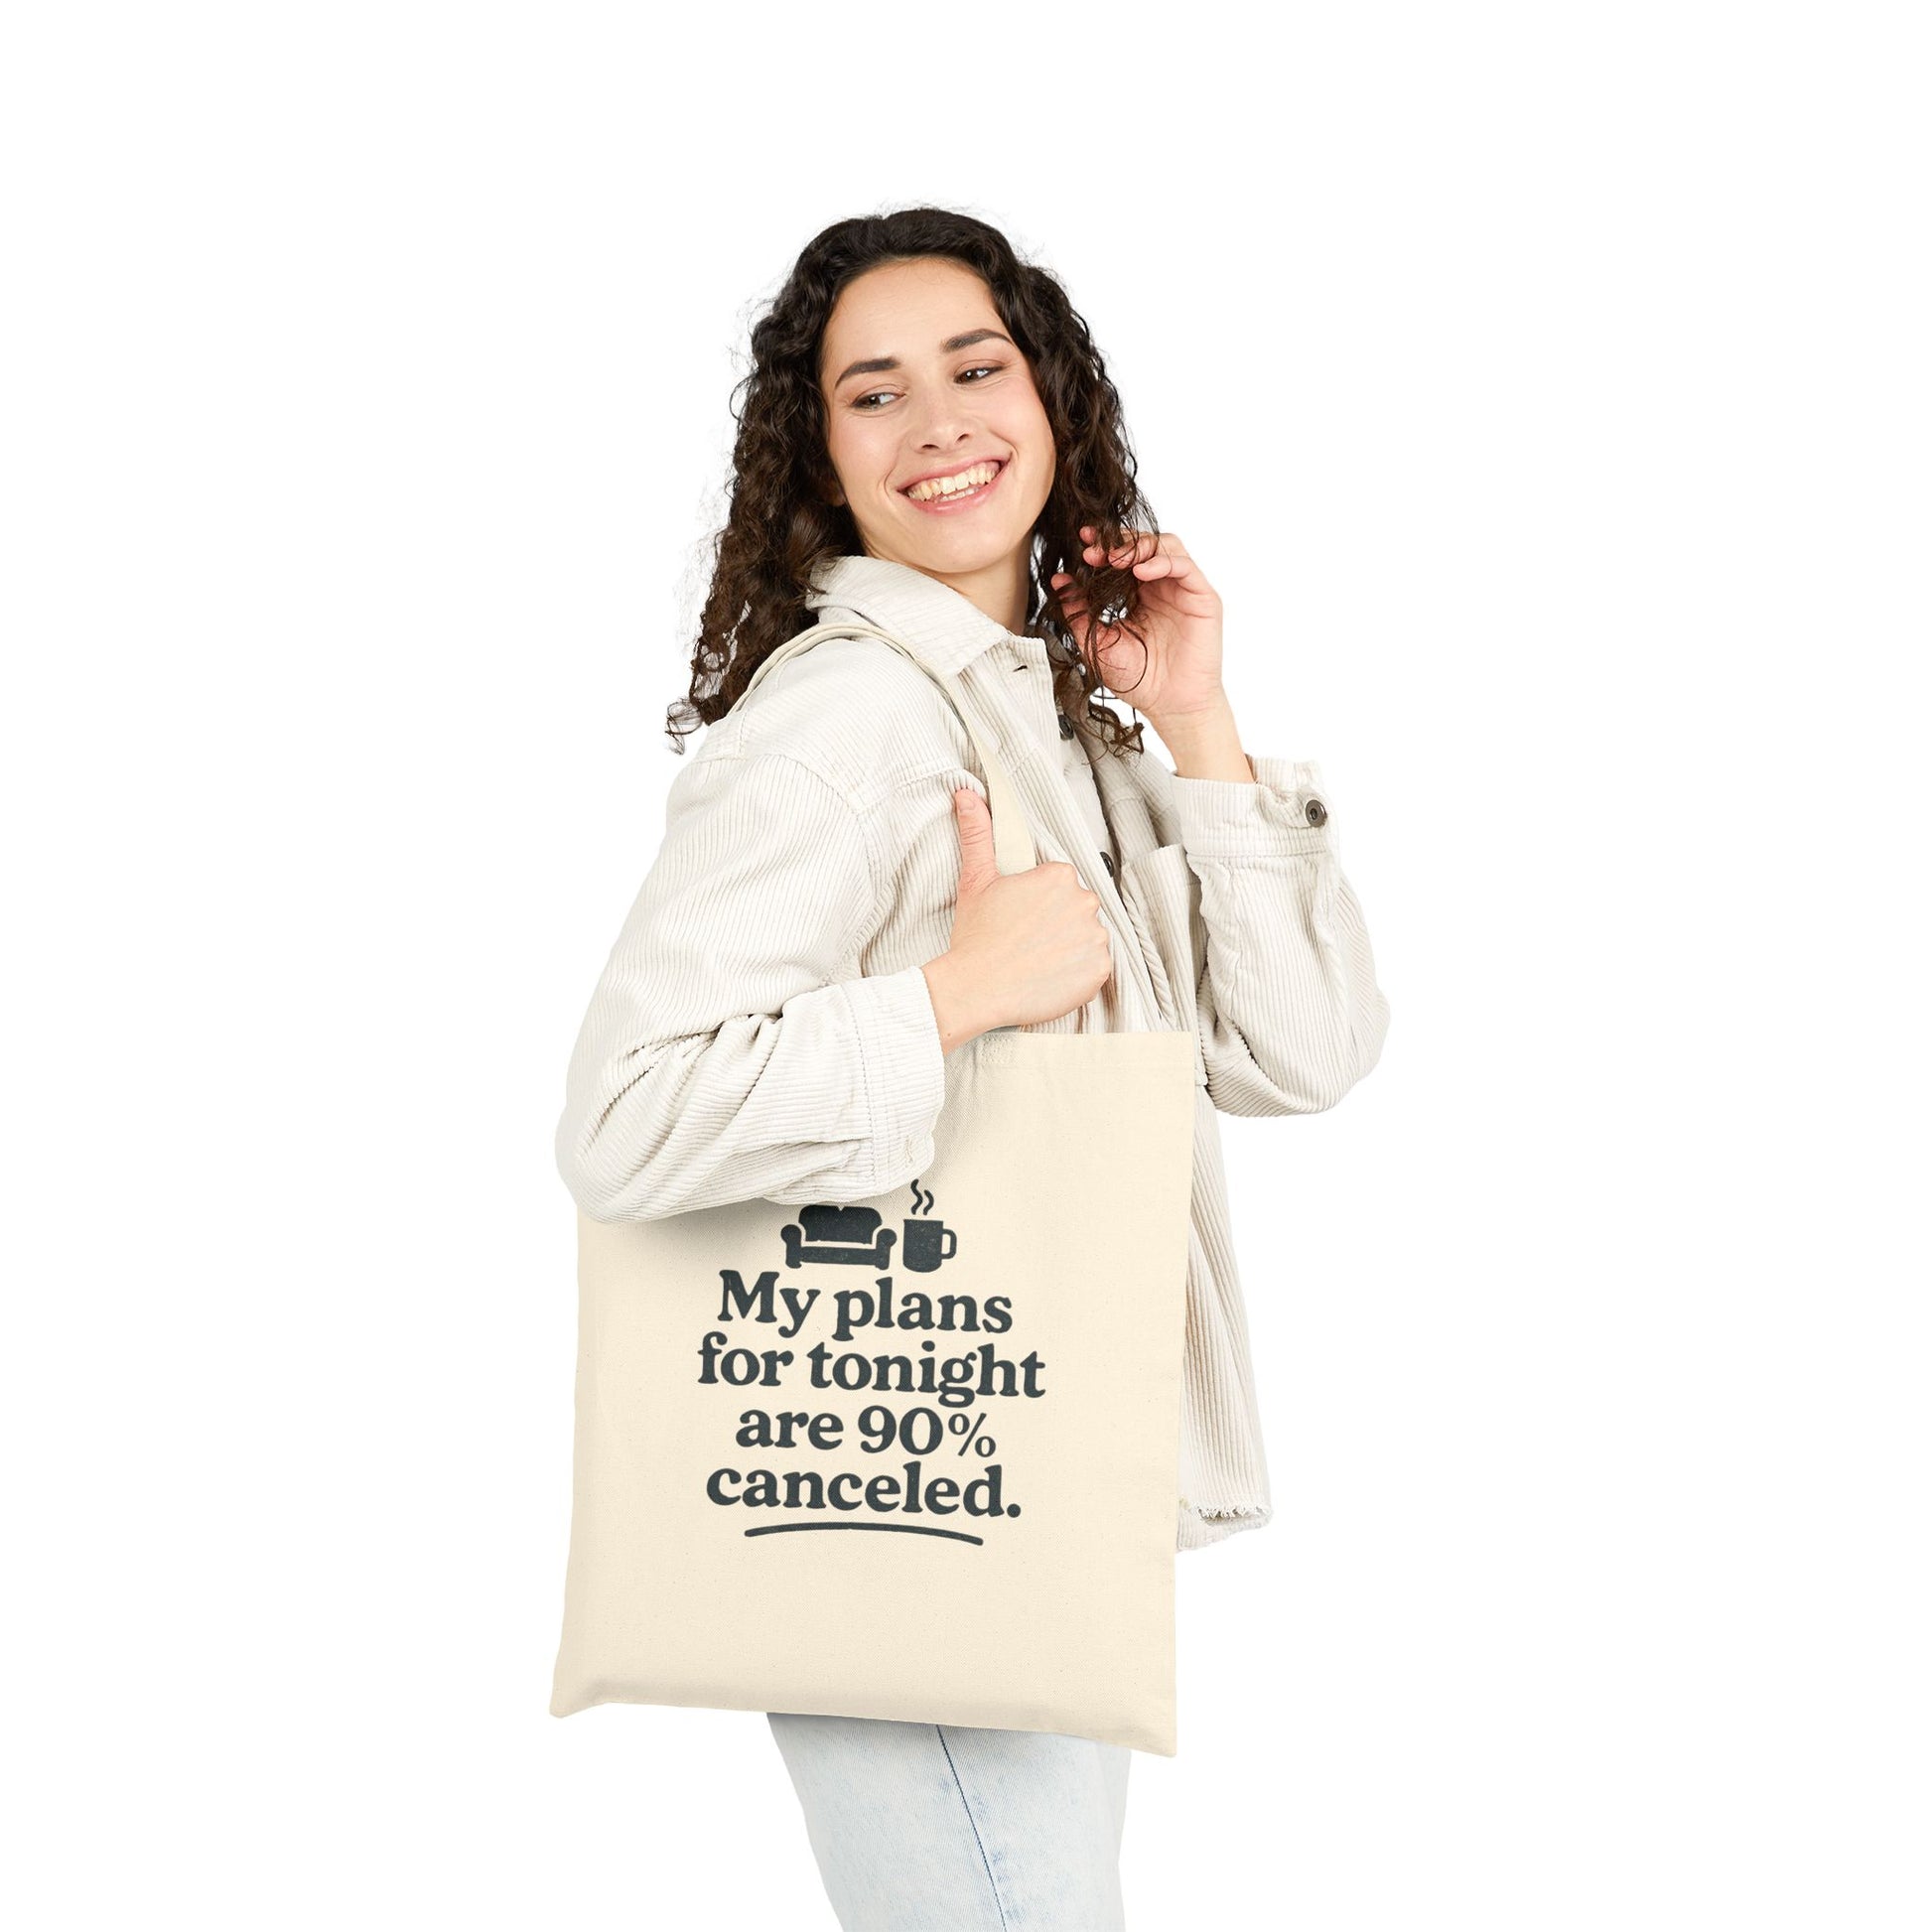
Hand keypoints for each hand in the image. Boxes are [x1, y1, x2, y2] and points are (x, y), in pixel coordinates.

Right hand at [922, 786, 1112, 1041]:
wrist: (976, 989)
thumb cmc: (976, 937)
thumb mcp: (975, 880)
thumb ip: (978, 834)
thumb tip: (966, 795)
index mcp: (1059, 876)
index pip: (1060, 885)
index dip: (1039, 903)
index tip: (1021, 918)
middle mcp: (1084, 901)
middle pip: (1077, 909)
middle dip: (1058, 922)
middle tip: (1027, 941)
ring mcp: (1095, 937)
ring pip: (1088, 937)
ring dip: (1070, 947)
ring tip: (1037, 960)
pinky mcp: (1099, 971)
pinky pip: (1096, 967)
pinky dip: (1079, 973)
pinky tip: (1051, 975)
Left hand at [1049, 527, 1227, 722]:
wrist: (1170, 706)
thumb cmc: (1139, 679)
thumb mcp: (1098, 642)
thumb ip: (1079, 612)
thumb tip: (1059, 582)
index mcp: (1138, 594)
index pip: (1122, 557)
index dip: (1103, 545)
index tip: (1081, 544)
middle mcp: (1161, 587)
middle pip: (1143, 544)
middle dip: (1116, 541)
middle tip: (1092, 550)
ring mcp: (1183, 590)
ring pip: (1166, 546)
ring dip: (1139, 546)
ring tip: (1114, 559)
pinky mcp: (1202, 598)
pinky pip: (1184, 566)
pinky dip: (1162, 562)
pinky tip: (1140, 572)